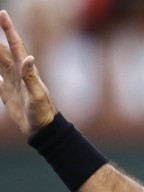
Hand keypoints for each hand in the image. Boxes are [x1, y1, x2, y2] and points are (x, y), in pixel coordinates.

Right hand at [0, 10, 55, 136]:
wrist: (41, 128)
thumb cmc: (42, 112)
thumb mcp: (37, 95)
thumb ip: (31, 77)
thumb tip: (28, 58)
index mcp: (25, 69)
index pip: (15, 45)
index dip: (9, 29)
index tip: (3, 14)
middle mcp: (18, 71)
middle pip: (2, 49)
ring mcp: (11, 79)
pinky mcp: (6, 89)